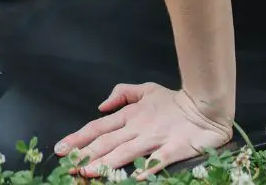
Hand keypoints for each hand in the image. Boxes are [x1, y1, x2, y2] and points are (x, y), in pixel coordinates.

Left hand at [55, 83, 232, 178]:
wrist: (204, 105)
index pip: (98, 127)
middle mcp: (138, 128)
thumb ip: (123, 94)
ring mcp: (155, 139)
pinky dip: (146, 168)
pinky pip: (157, 161)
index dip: (79, 138)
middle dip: (85, 155)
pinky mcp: (173, 149)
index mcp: (130, 115)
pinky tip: (134, 178)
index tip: (60, 148)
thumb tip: (102, 105)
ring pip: (125, 152)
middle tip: (67, 166)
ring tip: (88, 172)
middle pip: (107, 142)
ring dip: (105, 163)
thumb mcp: (146, 90)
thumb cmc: (174, 101)